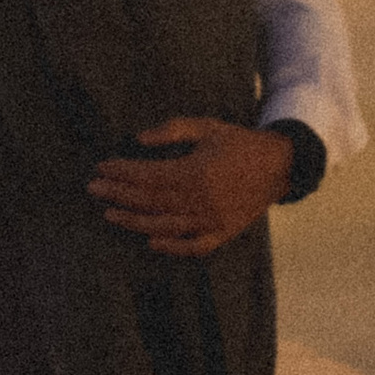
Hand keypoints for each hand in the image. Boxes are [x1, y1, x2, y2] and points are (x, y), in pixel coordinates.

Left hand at [89, 117, 296, 257]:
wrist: (280, 164)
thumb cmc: (239, 142)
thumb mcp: (207, 127)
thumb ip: (172, 130)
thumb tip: (138, 139)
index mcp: (195, 172)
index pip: (148, 176)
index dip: (122, 172)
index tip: (101, 167)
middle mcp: (201, 201)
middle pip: (150, 201)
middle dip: (118, 194)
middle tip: (93, 189)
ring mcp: (212, 221)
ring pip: (165, 226)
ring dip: (134, 221)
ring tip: (110, 214)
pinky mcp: (223, 233)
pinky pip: (193, 246)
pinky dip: (171, 247)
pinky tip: (150, 241)